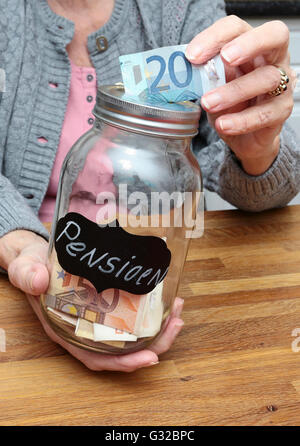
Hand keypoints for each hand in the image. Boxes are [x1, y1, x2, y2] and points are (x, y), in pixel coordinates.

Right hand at [0, 230, 183, 371]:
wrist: (37, 256)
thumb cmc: (32, 266)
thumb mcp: (26, 267)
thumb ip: (28, 274)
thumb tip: (39, 281)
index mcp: (67, 329)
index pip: (96, 357)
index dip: (124, 363)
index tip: (150, 357)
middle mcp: (86, 329)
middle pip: (124, 349)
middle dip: (154, 343)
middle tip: (176, 323)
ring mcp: (99, 317)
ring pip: (133, 333)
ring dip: (159, 328)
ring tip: (178, 312)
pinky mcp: (108, 303)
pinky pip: (132, 314)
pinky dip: (151, 312)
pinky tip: (166, 299)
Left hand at [186, 16, 296, 175]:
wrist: (245, 137)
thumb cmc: (231, 105)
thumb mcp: (214, 87)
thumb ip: (205, 75)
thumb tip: (184, 70)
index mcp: (252, 46)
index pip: (238, 28)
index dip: (216, 37)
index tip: (192, 55)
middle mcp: (272, 59)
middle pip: (273, 36)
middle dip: (248, 45)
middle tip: (224, 58)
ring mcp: (281, 84)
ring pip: (266, 79)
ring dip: (234, 91)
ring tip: (208, 103)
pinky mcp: (281, 111)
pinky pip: (265, 114)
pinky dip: (241, 120)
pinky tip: (223, 124)